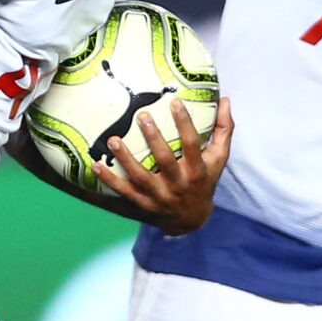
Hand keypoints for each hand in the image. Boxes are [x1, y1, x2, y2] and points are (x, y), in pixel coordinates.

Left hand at [99, 97, 233, 232]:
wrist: (191, 220)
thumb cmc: (204, 181)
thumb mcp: (218, 159)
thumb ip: (223, 130)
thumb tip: (225, 100)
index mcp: (197, 171)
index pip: (193, 144)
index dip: (185, 123)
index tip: (174, 102)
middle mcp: (178, 184)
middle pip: (165, 160)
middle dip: (153, 138)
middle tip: (141, 116)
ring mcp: (159, 196)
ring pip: (141, 178)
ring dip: (126, 159)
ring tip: (113, 140)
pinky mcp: (144, 205)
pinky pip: (124, 192)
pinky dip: (110, 180)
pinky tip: (96, 166)